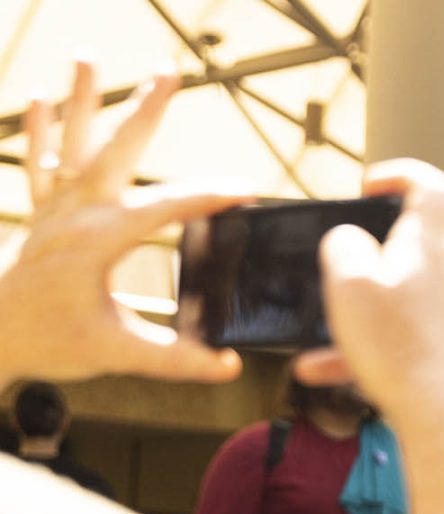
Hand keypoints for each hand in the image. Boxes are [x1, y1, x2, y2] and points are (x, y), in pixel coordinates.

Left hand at [0, 61, 249, 385]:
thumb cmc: (46, 340)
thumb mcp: (117, 352)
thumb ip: (175, 359)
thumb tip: (226, 365)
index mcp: (100, 239)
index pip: (168, 208)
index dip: (211, 199)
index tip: (246, 193)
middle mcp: (75, 213)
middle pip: (116, 151)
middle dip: (145, 110)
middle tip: (170, 74)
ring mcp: (52, 210)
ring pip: (69, 143)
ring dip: (80, 99)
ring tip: (87, 57)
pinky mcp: (38, 217)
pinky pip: (36, 164)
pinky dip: (37, 131)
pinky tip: (40, 100)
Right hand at [292, 160, 443, 429]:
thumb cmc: (401, 347)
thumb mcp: (350, 282)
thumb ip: (343, 247)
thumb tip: (348, 240)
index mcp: (430, 246)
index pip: (433, 188)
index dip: (402, 174)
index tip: (370, 186)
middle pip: (412, 245)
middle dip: (367, 251)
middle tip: (336, 263)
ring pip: (396, 299)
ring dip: (354, 310)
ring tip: (316, 331)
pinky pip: (397, 340)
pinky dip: (359, 349)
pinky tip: (319, 370)